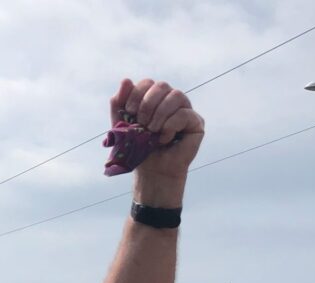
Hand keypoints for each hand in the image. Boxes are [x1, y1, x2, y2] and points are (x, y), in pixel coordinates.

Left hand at [110, 78, 204, 206]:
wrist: (151, 171)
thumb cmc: (137, 148)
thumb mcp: (121, 125)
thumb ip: (119, 103)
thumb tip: (126, 80)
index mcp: (154, 99)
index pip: (147, 83)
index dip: (136, 95)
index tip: (130, 113)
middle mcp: (171, 101)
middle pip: (161, 86)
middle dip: (147, 104)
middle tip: (141, 124)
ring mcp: (185, 110)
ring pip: (176, 95)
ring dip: (159, 114)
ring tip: (152, 131)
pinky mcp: (196, 122)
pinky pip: (184, 114)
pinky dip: (170, 126)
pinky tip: (165, 139)